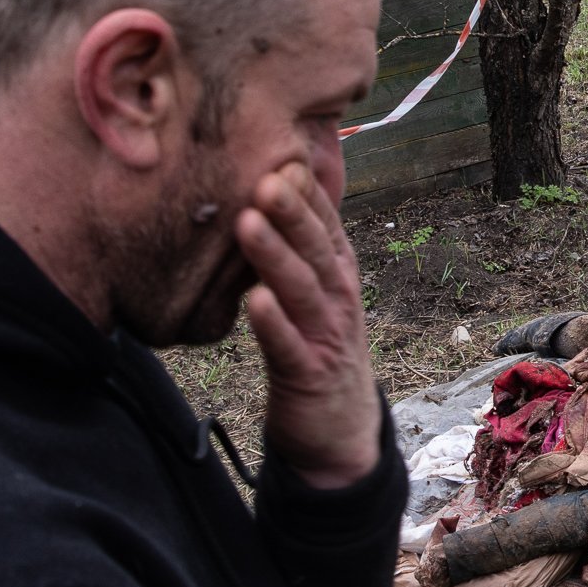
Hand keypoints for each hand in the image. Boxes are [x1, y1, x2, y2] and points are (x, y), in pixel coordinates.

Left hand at [237, 162, 379, 488]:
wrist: (338, 432)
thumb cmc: (315, 350)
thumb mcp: (313, 295)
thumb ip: (296, 251)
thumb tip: (270, 192)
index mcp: (337, 275)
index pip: (325, 225)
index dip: (306, 192)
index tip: (280, 155)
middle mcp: (338, 299)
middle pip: (316, 249)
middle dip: (292, 212)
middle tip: (265, 176)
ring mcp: (326, 336)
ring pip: (301, 289)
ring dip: (275, 256)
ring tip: (249, 223)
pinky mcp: (308, 374)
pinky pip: (287, 345)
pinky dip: (272, 322)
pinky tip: (253, 300)